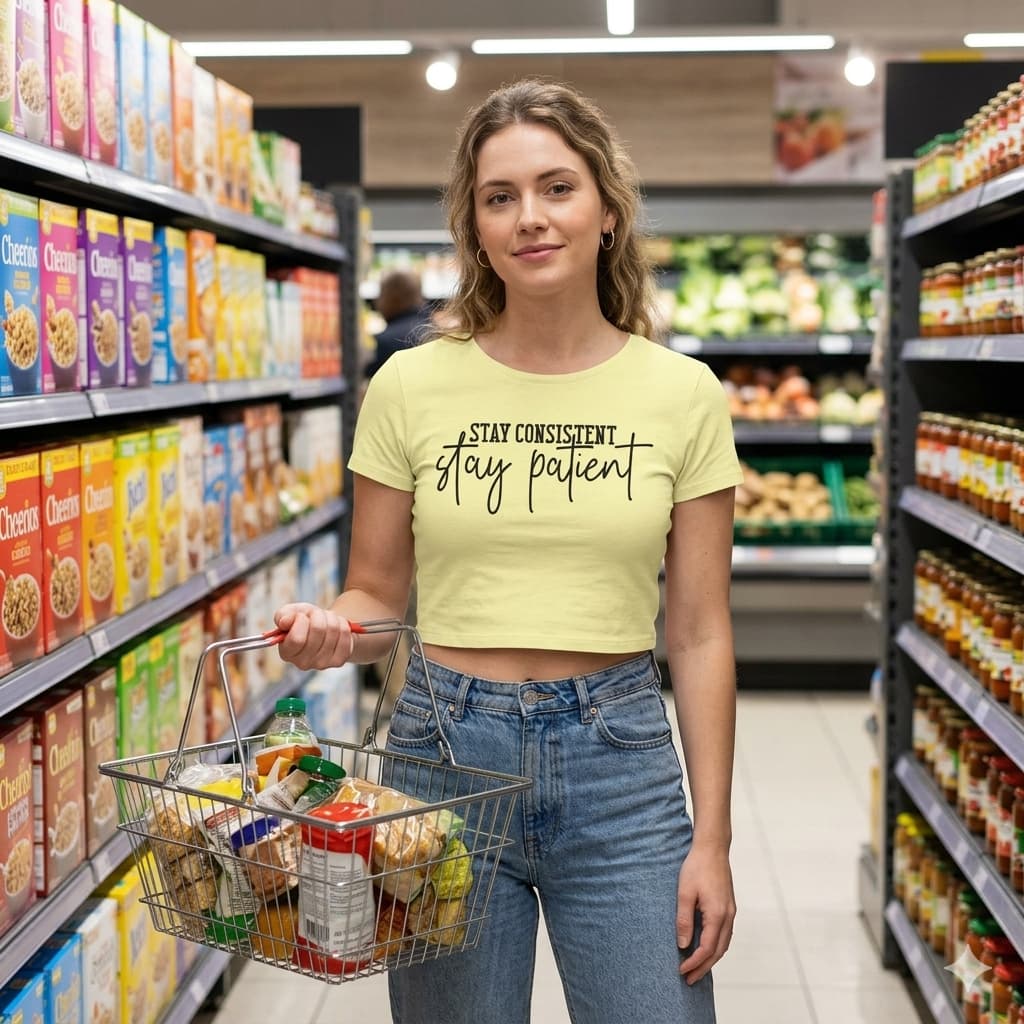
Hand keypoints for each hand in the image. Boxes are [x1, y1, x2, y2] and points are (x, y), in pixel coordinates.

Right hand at [273, 603, 354, 670]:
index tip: (301, 616)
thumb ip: (283, 615)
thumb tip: (284, 622)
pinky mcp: (339, 661)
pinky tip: (337, 626)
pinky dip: (343, 624)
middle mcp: (303, 663)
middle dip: (318, 614)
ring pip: (333, 629)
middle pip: (317, 630)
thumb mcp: (291, 613)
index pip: (296, 639)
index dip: (301, 621)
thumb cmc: (305, 621)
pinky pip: (345, 634)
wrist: (325, 628)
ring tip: (326, 619)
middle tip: (316, 614)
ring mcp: (322, 664)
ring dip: (331, 617)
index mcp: (287, 653)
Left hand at [676, 844, 735, 983]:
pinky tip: (706, 948)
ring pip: (724, 944)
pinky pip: (725, 934)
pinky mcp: (729, 907)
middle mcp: (728, 916)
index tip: (681, 971)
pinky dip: (716, 946)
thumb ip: (684, 920)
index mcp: (718, 914)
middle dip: (704, 967)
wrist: (712, 848)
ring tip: (696, 969)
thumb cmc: (697, 867)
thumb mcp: (684, 893)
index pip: (707, 948)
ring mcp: (731, 912)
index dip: (695, 962)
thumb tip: (684, 945)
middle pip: (718, 951)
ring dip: (711, 959)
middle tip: (689, 980)